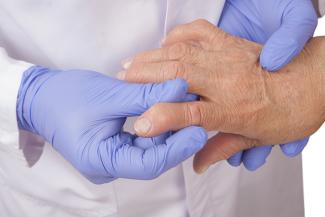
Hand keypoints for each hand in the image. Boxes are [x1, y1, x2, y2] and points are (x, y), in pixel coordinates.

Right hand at [17, 66, 207, 183]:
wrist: (40, 96)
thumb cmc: (65, 96)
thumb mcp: (109, 94)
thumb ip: (147, 94)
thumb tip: (181, 88)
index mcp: (101, 161)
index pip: (149, 164)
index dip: (177, 148)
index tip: (198, 130)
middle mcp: (109, 165)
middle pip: (153, 157)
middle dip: (176, 136)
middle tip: (198, 115)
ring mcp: (112, 157)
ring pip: (150, 148)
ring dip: (168, 128)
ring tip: (185, 107)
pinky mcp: (115, 146)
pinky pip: (142, 140)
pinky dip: (156, 125)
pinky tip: (167, 109)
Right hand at [119, 21, 324, 171]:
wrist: (315, 79)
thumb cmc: (291, 110)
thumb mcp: (258, 138)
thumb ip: (223, 148)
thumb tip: (198, 164)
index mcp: (233, 108)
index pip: (189, 113)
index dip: (161, 118)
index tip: (140, 123)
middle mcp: (226, 81)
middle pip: (177, 76)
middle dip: (144, 77)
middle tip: (121, 80)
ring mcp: (227, 57)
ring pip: (182, 53)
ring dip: (153, 57)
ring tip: (131, 62)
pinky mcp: (231, 42)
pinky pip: (200, 32)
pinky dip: (178, 36)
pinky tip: (164, 43)